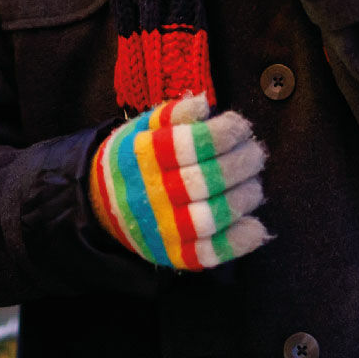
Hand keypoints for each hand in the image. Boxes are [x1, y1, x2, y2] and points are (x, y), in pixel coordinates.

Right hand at [87, 93, 270, 270]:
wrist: (102, 204)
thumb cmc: (134, 158)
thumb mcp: (143, 128)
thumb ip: (173, 113)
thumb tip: (204, 103)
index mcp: (146, 156)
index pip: (193, 144)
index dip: (226, 133)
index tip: (241, 127)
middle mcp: (155, 193)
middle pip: (209, 180)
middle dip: (243, 163)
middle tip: (256, 154)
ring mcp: (165, 227)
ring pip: (213, 216)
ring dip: (244, 198)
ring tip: (253, 184)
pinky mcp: (175, 254)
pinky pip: (209, 253)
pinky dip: (237, 242)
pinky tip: (254, 226)